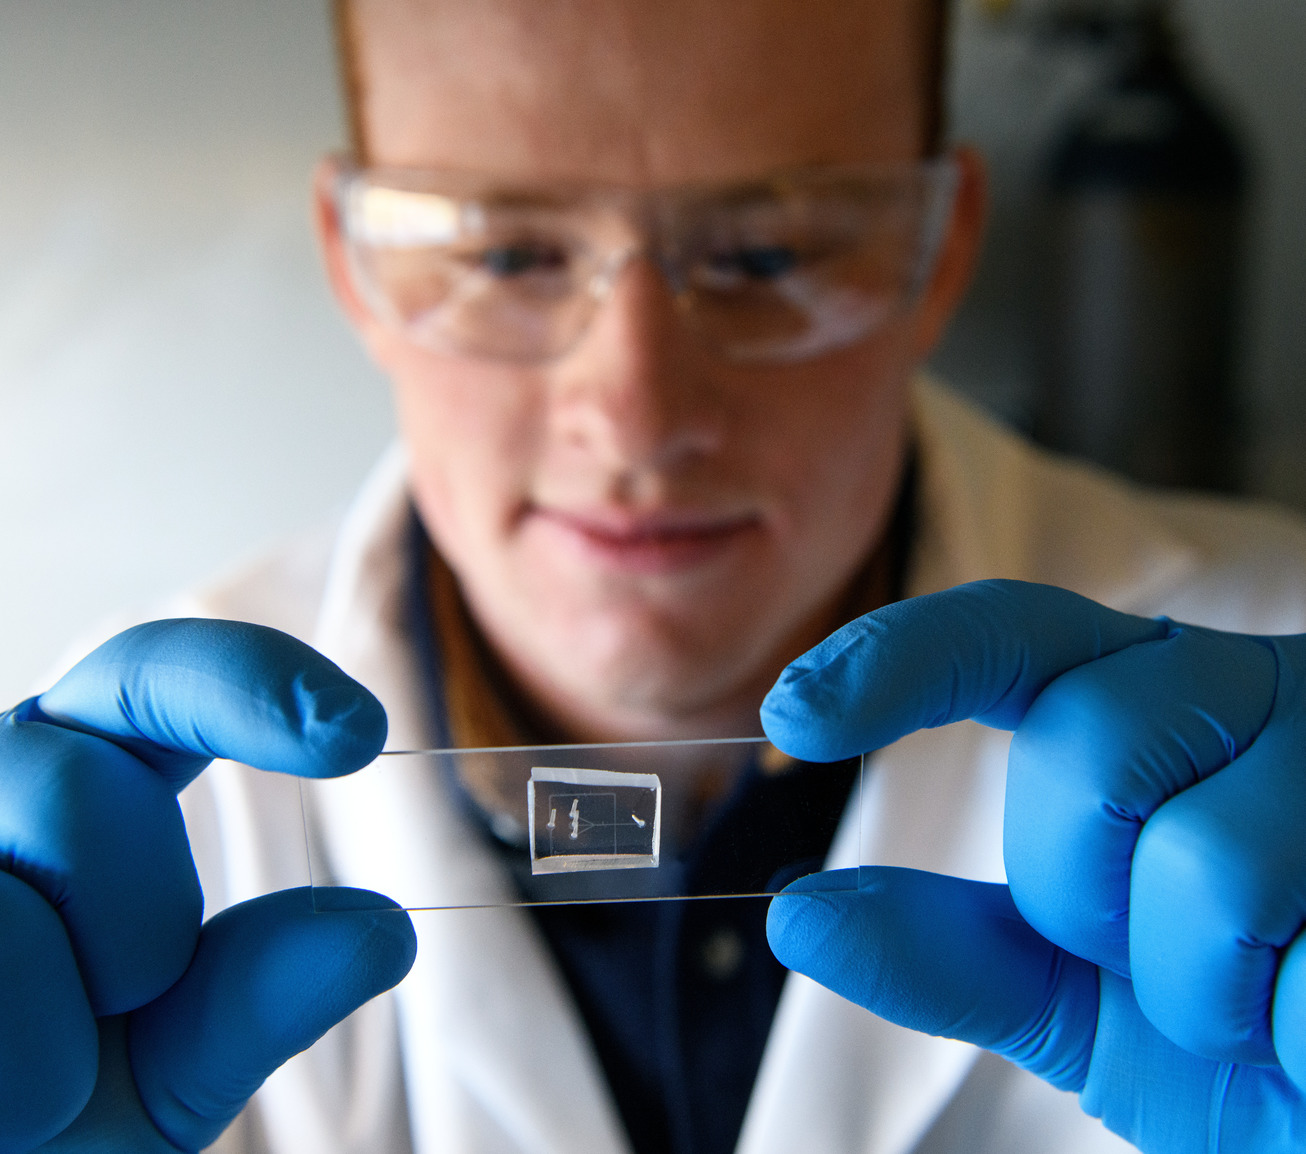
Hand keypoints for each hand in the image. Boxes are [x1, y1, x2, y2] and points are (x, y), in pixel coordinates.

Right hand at [0, 620, 416, 1152]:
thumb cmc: (58, 1110)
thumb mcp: (173, 1067)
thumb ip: (262, 998)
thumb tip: (385, 933)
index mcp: (82, 785)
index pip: (152, 677)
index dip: (251, 679)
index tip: (360, 731)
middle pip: (82, 787)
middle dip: (136, 921)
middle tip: (132, 998)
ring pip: (17, 901)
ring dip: (68, 1015)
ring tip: (47, 1075)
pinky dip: (28, 1082)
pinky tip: (8, 1105)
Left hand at [761, 580, 1305, 1152]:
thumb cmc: (1232, 1032)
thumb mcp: (1075, 995)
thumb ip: (949, 950)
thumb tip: (801, 915)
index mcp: (1147, 703)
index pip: (1008, 636)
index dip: (898, 660)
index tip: (793, 711)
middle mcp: (1245, 698)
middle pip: (1083, 752)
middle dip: (1085, 894)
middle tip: (1153, 955)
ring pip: (1205, 862)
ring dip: (1203, 987)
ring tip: (1258, 1001)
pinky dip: (1296, 1030)